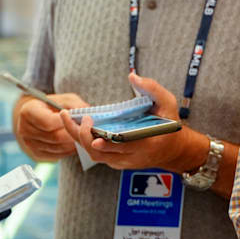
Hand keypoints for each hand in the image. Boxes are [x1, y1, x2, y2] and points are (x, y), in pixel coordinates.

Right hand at [12, 92, 87, 160]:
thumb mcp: (64, 99)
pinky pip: (56, 155)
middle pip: (54, 137)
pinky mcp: (36, 154)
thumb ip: (75, 105)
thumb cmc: (53, 106)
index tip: (78, 119)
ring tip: (82, 136)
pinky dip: (68, 150)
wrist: (38, 117)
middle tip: (86, 131)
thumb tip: (88, 114)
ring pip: (57, 147)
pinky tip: (75, 143)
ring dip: (73, 143)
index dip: (66, 122)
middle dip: (73, 134)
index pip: (48, 122)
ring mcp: (29, 144)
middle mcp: (25, 129)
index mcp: (28, 112)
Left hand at [60, 73, 193, 170]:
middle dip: (82, 136)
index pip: (124, 147)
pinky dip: (83, 141)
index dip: (108, 145)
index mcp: (148, 144)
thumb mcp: (168, 104)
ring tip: (67, 118)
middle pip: (101, 153)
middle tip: (73, 117)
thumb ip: (152, 89)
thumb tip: (133, 77)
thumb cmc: (169, 125)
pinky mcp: (116, 161)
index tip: (95, 137)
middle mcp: (133, 157)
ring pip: (95, 155)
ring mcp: (123, 161)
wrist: (172, 149)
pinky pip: (96, 154)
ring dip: (78, 138)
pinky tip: (76, 125)